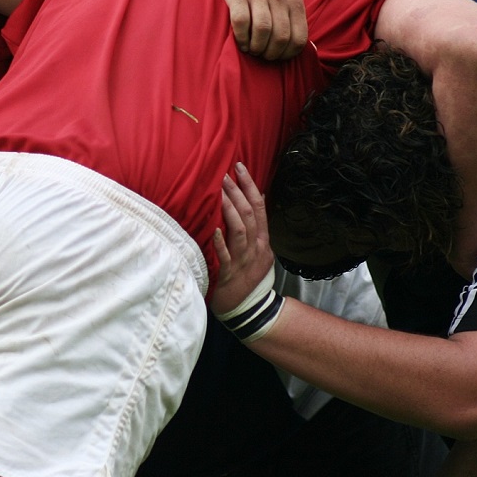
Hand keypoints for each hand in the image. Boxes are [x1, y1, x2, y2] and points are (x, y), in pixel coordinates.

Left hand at [211, 163, 275, 314]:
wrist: (250, 309)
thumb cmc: (249, 277)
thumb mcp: (259, 251)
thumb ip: (257, 228)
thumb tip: (257, 198)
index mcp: (262, 241)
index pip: (259, 207)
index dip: (250, 186)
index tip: (240, 167)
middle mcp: (255, 248)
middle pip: (249, 215)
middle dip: (237, 193)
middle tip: (225, 175)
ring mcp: (243, 261)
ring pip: (240, 231)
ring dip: (230, 211)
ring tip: (220, 193)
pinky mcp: (229, 275)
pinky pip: (226, 257)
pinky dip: (220, 243)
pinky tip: (214, 230)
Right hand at [220, 0, 306, 60]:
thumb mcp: (289, 0)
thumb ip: (296, 22)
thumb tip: (310, 51)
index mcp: (295, 1)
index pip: (299, 39)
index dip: (287, 54)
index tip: (277, 56)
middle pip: (281, 37)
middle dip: (270, 54)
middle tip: (262, 54)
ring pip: (262, 31)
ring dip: (256, 47)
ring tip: (252, 49)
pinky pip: (241, 23)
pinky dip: (241, 39)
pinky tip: (241, 42)